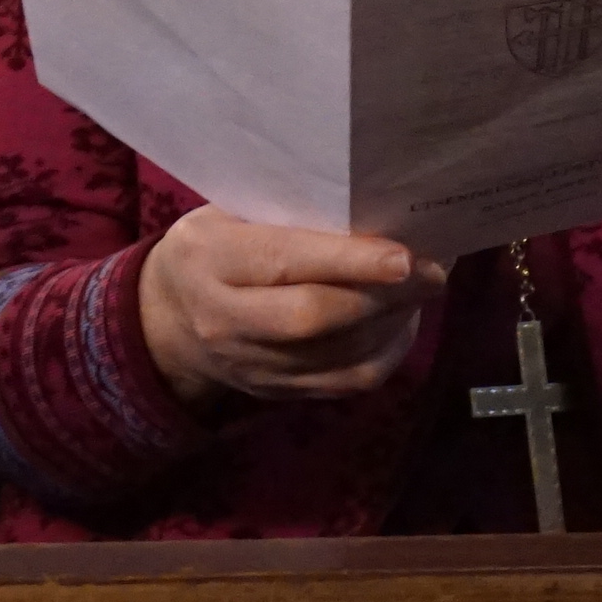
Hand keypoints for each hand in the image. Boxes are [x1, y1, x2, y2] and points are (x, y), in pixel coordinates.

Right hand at [136, 206, 444, 408]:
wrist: (167, 323)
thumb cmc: (213, 247)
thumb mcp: (228, 213)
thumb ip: (286, 213)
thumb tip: (374, 208)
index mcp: (209, 258)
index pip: (284, 262)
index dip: (349, 262)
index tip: (405, 253)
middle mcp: (225, 319)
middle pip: (314, 318)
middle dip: (384, 295)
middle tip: (434, 270)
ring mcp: (252, 366)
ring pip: (339, 357)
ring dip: (394, 323)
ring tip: (426, 289)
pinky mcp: (278, 393)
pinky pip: (345, 383)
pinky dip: (386, 353)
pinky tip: (403, 321)